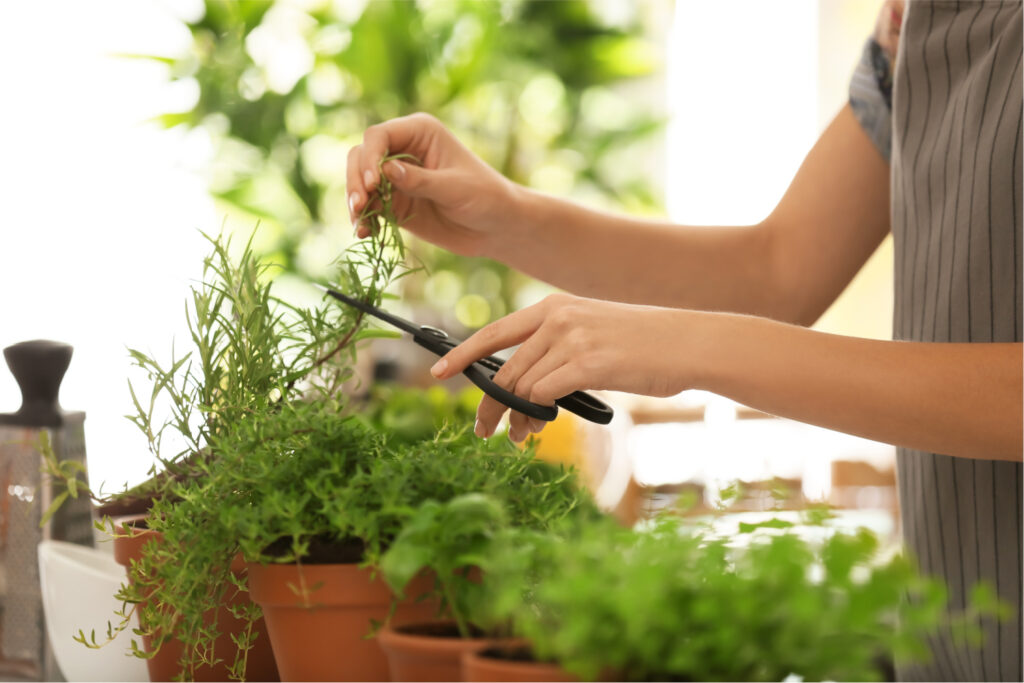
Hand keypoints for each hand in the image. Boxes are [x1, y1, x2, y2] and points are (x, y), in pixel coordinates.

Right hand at [346, 112, 519, 256]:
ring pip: (359, 182)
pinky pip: (370, 208)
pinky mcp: (395, 203)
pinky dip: (364, 219)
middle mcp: (403, 150)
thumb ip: (421, 180)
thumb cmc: (484, 197)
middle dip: (355, 180)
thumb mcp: (455, 188)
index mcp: (419, 132)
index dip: (369, 157)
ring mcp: (396, 178)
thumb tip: (386, 171)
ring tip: (359, 222)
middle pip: (361, 156)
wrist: (495, 227)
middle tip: (359, 205)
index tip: (371, 183)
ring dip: (354, 201)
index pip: (379, 136)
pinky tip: (365, 233)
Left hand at [429, 294, 693, 440]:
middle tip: (485, 430)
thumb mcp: (593, 334)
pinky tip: (538, 429)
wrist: (689, 343)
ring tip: (523, 436)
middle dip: (490, 404)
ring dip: (517, 418)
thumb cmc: (645, 345)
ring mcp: (571, 339)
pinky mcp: (586, 364)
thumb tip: (522, 392)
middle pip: (504, 369)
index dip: (463, 354)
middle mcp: (557, 318)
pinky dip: (535, 417)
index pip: (495, 332)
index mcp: (554, 306)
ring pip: (522, 387)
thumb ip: (556, 351)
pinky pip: (542, 396)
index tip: (438, 372)